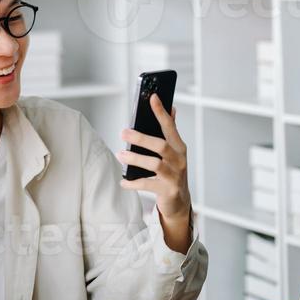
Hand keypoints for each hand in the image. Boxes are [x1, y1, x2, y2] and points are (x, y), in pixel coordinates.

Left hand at [115, 94, 191, 248]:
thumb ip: (171, 130)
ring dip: (135, 158)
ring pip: (155, 164)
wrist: (179, 202)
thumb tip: (172, 107)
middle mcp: (179, 160)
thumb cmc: (172, 172)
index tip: (152, 97)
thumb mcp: (174, 152)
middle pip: (161, 145)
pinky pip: (148, 184)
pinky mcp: (168, 191)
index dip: (161, 112)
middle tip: (123, 132)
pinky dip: (133, 183)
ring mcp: (175, 176)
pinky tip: (123, 181)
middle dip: (141, 137)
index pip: (170, 126)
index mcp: (179, 147)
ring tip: (120, 154)